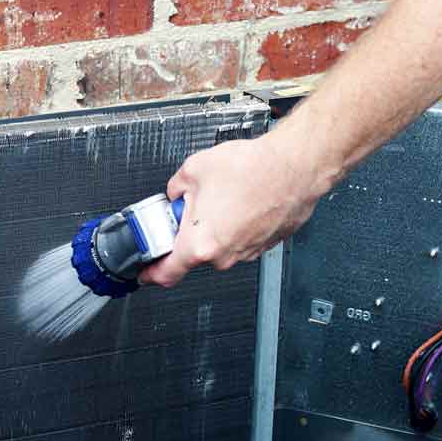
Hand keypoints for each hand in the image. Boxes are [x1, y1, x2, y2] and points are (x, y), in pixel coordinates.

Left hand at [141, 131, 333, 286]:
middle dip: (191, 232)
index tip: (145, 272)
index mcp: (200, 244)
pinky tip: (243, 199)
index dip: (151, 273)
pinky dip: (239, 224)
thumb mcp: (193, 170)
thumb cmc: (252, 169)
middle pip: (196, 253)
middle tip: (195, 206)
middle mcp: (224, 255)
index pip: (166, 273)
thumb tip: (176, 193)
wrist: (295, 167)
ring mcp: (248, 252)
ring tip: (226, 196)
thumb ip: (175, 188)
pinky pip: (243, 238)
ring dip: (217, 226)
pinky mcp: (266, 245)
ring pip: (221, 245)